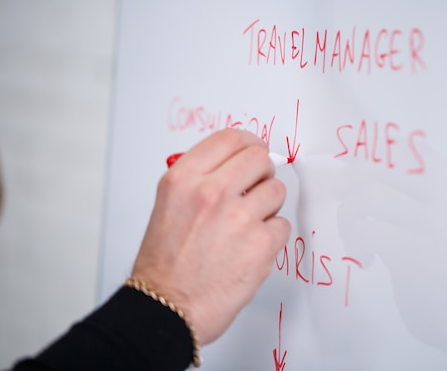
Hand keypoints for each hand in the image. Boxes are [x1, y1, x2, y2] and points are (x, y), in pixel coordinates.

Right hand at [131, 128, 290, 344]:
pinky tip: (249, 248)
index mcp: (183, 179)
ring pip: (276, 190)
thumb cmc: (164, 264)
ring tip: (246, 226)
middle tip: (255, 188)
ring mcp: (239, 218)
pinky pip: (282, 225)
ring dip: (267, 206)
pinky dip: (271, 236)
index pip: (230, 138)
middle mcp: (211, 192)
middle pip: (260, 158)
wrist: (167, 307)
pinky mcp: (261, 245)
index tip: (254, 150)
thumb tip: (235, 164)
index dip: (248, 142)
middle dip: (261, 173)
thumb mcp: (168, 205)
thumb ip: (200, 179)